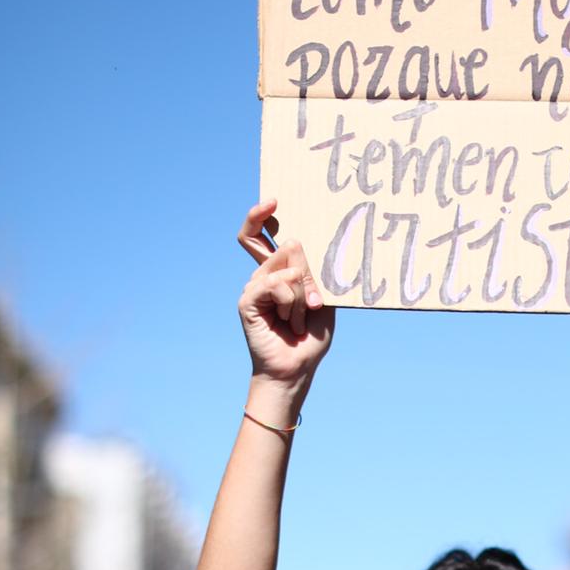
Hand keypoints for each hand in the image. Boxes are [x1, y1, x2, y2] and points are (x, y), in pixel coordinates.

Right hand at [237, 201, 334, 386]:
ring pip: (285, 269)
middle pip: (280, 247)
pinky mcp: (247, 302)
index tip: (272, 200)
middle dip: (307, 274)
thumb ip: (311, 271)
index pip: (262, 235)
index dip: (261, 215)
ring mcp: (253, 288)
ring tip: (300, 320)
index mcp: (279, 272)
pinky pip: (272, 284)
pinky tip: (290, 320)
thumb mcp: (322, 299)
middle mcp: (263, 276)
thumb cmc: (310, 337)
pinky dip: (289, 301)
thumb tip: (292, 243)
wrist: (296, 369)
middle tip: (315, 301)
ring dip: (301, 297)